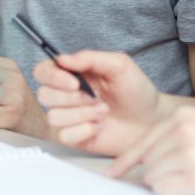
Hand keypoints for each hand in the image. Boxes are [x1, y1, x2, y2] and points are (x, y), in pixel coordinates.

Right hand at [35, 51, 164, 155]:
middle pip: (44, 95)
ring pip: (54, 117)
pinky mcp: (75, 137)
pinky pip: (65, 135)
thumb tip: (63, 58)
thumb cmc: (136, 91)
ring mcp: (69, 117)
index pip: (43, 71)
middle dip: (72, 98)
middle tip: (96, 98)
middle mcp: (66, 94)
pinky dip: (84, 131)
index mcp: (73, 73)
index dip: (53, 77)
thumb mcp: (119, 65)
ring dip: (82, 114)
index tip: (74, 83)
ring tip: (103, 112)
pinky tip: (99, 127)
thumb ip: (91, 58)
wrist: (151, 121)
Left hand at [109, 105, 194, 194]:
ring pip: (153, 179)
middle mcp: (182, 132)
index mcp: (184, 116)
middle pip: (147, 163)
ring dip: (170, 186)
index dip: (127, 162)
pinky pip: (165, 192)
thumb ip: (179, 138)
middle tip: (191, 178)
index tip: (113, 174)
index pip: (143, 141)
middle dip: (160, 176)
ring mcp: (188, 155)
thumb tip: (147, 161)